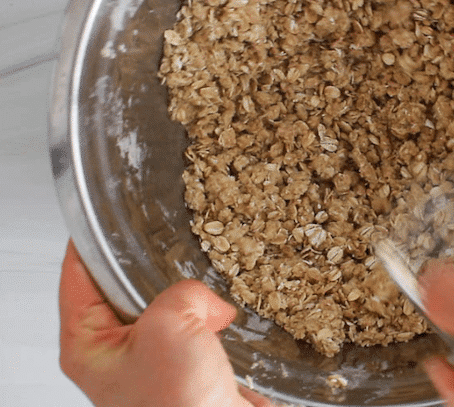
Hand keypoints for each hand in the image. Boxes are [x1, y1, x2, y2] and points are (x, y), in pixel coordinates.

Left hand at [59, 240, 270, 406]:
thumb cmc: (177, 405)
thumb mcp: (168, 326)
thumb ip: (182, 292)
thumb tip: (206, 301)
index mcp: (89, 344)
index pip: (77, 276)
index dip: (91, 242)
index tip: (105, 213)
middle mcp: (117, 352)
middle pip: (127, 288)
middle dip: (154, 269)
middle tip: (173, 243)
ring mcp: (153, 359)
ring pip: (169, 306)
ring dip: (192, 298)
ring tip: (207, 293)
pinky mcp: (187, 365)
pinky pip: (197, 326)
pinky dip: (213, 318)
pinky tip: (227, 318)